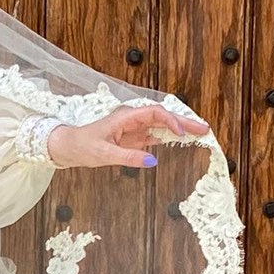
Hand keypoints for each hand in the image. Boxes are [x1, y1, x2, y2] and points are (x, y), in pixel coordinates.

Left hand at [46, 100, 209, 170]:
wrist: (68, 147)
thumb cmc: (83, 146)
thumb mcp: (104, 154)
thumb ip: (128, 157)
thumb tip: (152, 160)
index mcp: (126, 117)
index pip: (155, 113)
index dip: (171, 121)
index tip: (182, 134)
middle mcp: (133, 119)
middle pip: (164, 117)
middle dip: (185, 122)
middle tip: (205, 129)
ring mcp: (135, 129)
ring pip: (162, 126)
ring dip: (180, 129)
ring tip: (201, 134)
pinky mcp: (134, 139)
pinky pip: (156, 136)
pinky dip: (170, 138)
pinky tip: (183, 141)